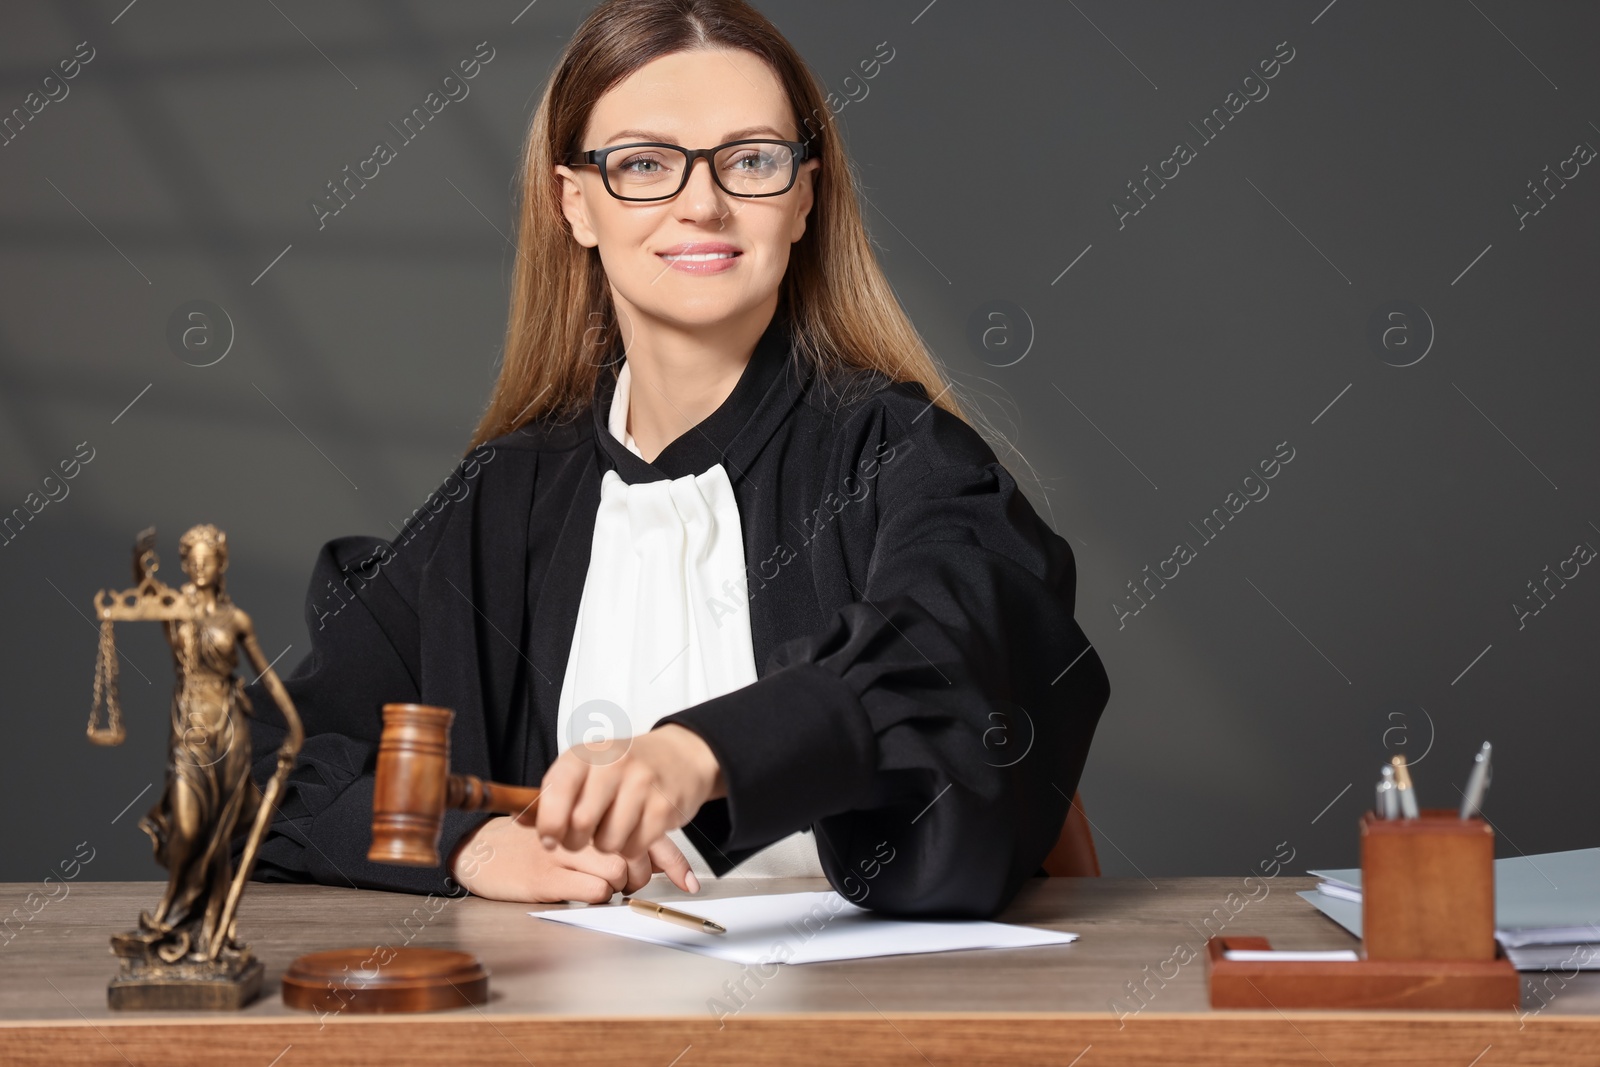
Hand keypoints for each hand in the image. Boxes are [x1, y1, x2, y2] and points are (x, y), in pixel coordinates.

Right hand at [448, 812, 698, 903]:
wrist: (483, 850)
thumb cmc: (535, 844)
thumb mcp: (576, 834)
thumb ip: (616, 839)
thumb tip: (662, 861)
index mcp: (588, 808)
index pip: (642, 828)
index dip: (672, 860)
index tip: (690, 883)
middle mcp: (579, 826)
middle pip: (633, 853)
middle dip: (637, 876)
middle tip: (625, 884)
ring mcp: (564, 851)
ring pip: (617, 871)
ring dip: (616, 888)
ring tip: (600, 887)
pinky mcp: (546, 876)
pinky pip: (592, 890)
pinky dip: (596, 896)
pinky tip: (581, 892)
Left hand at [536, 724, 725, 860]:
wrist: (680, 756)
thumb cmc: (625, 766)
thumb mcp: (587, 768)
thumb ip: (554, 794)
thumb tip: (520, 818)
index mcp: (587, 754)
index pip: (557, 791)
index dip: (548, 824)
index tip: (549, 838)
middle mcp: (614, 764)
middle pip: (581, 823)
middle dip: (576, 841)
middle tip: (582, 838)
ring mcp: (642, 784)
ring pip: (608, 841)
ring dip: (606, 846)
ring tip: (611, 829)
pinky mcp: (664, 808)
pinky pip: (635, 848)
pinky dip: (630, 848)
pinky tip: (633, 830)